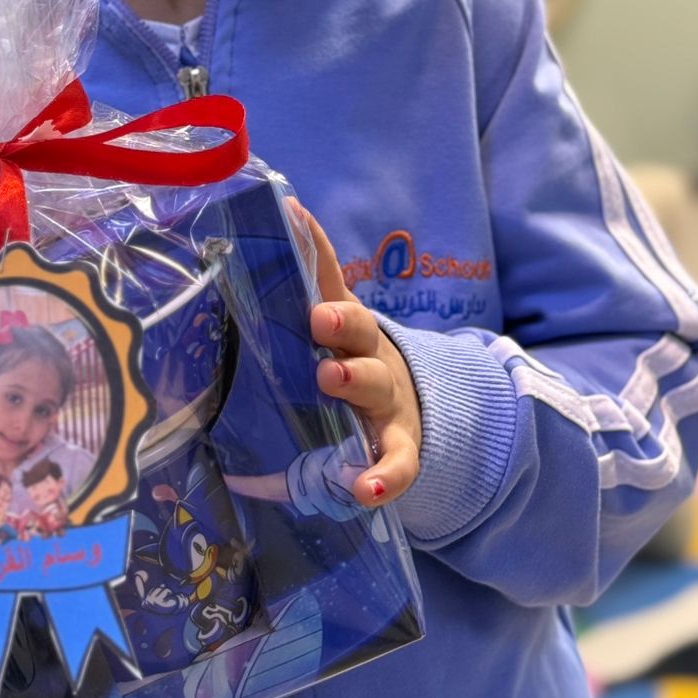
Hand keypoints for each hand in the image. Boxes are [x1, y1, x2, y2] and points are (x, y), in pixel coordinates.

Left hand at [290, 199, 422, 507]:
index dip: (315, 250)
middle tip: (317, 320)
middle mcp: (370, 355)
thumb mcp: (335, 315)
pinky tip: (366, 490)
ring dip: (355, 383)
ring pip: (376, 388)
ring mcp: (388, 402)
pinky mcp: (400, 446)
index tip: (294, 218)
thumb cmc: (350, 355)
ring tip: (331, 381)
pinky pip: (398, 464)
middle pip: (360, 333)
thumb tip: (287, 207)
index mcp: (346, 323)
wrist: (410, 408)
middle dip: (340, 324)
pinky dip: (385, 477)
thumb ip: (312, 271)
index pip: (332, 281)